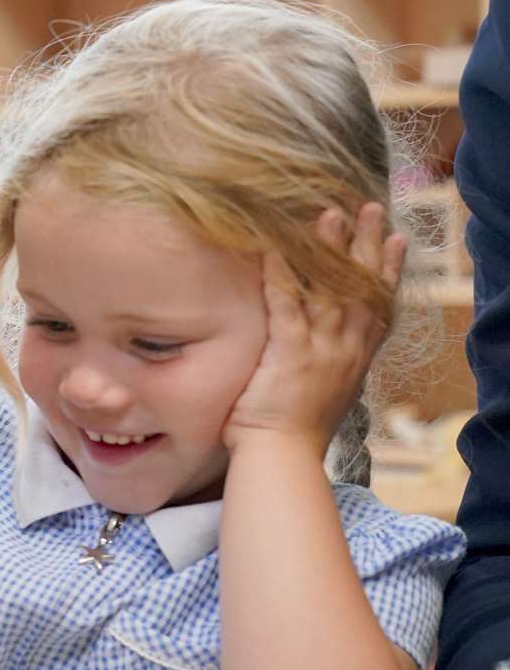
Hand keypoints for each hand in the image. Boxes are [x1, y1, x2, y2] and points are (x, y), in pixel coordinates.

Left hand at [224, 203, 405, 455]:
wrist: (282, 460)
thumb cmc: (292, 437)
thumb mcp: (324, 396)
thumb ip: (328, 369)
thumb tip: (325, 357)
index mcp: (355, 360)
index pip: (378, 306)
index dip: (388, 271)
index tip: (396, 240)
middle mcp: (344, 350)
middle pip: (361, 287)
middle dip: (367, 245)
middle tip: (371, 209)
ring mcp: (320, 349)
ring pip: (329, 288)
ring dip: (329, 248)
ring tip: (330, 214)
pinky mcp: (290, 352)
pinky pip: (285, 303)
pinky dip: (280, 274)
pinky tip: (274, 248)